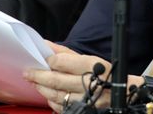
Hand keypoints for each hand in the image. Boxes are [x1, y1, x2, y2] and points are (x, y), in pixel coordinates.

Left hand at [24, 42, 144, 112]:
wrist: (124, 94)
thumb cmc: (105, 73)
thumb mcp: (89, 58)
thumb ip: (66, 53)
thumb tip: (46, 46)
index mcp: (91, 66)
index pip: (62, 62)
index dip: (49, 61)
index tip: (41, 58)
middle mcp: (89, 84)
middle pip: (57, 81)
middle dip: (38, 77)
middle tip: (28, 73)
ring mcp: (87, 100)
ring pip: (57, 96)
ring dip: (43, 89)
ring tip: (36, 83)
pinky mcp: (85, 110)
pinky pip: (62, 108)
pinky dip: (52, 101)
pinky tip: (48, 95)